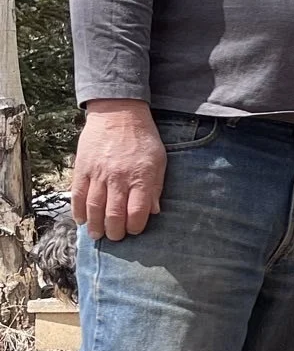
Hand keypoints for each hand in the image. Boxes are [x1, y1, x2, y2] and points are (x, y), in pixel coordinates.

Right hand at [72, 99, 166, 240]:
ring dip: (94, 225)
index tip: (133, 230)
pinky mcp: (83, 168)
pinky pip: (78, 194)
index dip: (134, 227)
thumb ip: (156, 187)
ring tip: (96, 235)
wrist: (118, 113)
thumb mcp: (159, 160)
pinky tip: (81, 219)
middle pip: (113, 214)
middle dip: (114, 231)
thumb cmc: (142, 138)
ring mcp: (98, 174)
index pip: (137, 212)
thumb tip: (153, 211)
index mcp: (141, 177)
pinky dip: (78, 210)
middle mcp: (119, 178)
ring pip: (94, 208)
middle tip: (114, 237)